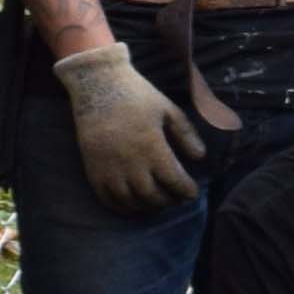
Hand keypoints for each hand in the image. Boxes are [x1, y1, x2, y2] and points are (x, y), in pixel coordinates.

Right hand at [56, 41, 201, 213]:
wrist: (98, 85)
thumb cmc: (137, 96)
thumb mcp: (168, 109)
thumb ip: (185, 134)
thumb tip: (200, 157)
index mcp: (152, 146)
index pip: (174, 180)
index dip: (186, 191)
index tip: (192, 193)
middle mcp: (130, 162)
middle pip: (153, 196)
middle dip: (168, 201)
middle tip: (176, 199)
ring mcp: (109, 168)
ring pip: (131, 201)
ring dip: (147, 208)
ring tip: (157, 203)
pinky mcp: (93, 170)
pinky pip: (107, 199)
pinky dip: (122, 208)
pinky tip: (133, 206)